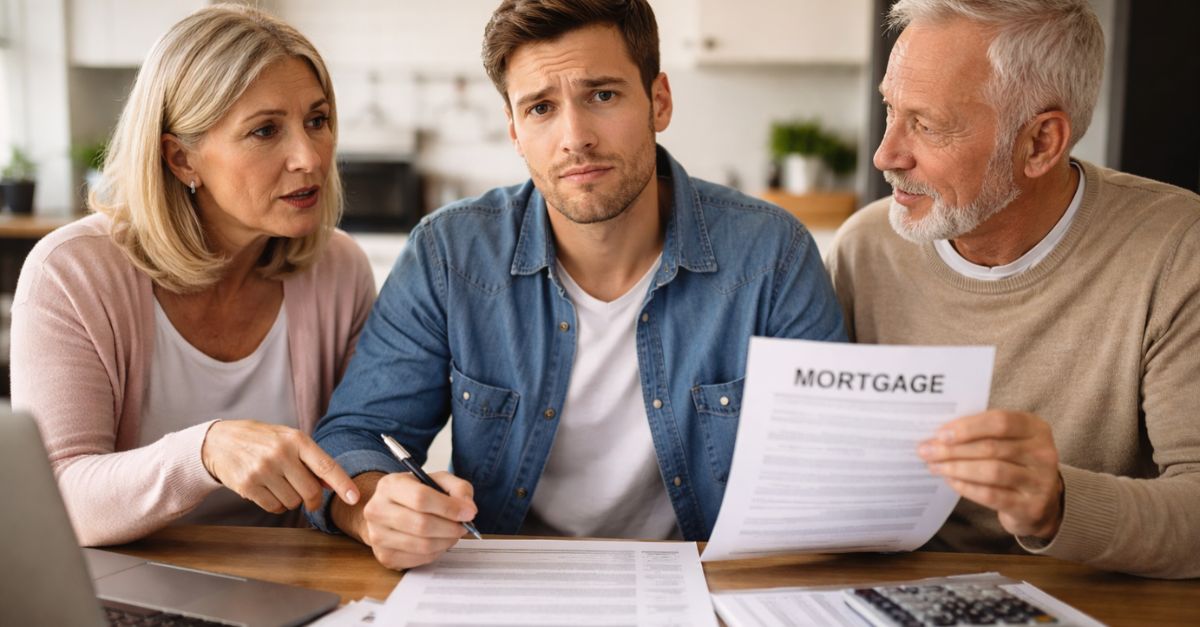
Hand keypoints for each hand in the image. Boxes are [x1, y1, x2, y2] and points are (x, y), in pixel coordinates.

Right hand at [201, 420, 358, 513]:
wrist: (220, 441)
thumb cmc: (261, 440)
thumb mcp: (288, 439)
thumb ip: (311, 460)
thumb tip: (333, 484)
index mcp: (296, 439)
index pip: (326, 465)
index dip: (343, 484)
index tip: (355, 499)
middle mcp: (280, 454)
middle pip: (311, 491)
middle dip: (313, 500)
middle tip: (308, 497)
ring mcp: (263, 470)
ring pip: (293, 502)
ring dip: (292, 500)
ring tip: (280, 485)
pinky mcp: (248, 485)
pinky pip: (274, 508)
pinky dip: (276, 506)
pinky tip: (268, 491)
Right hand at [342, 471, 476, 570]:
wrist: (388, 510)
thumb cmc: (416, 494)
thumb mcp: (437, 480)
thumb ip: (458, 488)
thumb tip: (468, 509)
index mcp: (389, 486)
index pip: (421, 498)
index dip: (449, 507)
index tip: (469, 512)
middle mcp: (377, 510)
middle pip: (422, 525)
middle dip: (451, 528)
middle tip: (464, 526)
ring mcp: (377, 536)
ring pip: (422, 545)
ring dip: (446, 541)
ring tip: (453, 533)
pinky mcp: (384, 556)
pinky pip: (419, 559)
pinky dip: (437, 552)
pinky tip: (439, 542)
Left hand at [918, 410, 1063, 539]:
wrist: (1042, 502)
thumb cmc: (1014, 462)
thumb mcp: (1007, 441)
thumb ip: (980, 433)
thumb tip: (938, 436)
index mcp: (1036, 429)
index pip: (1000, 422)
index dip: (968, 427)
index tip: (941, 434)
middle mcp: (1043, 453)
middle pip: (991, 447)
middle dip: (953, 449)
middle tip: (926, 451)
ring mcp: (1040, 482)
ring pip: (991, 471)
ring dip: (957, 468)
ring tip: (934, 466)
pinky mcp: (1030, 506)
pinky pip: (991, 495)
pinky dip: (967, 487)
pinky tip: (951, 481)